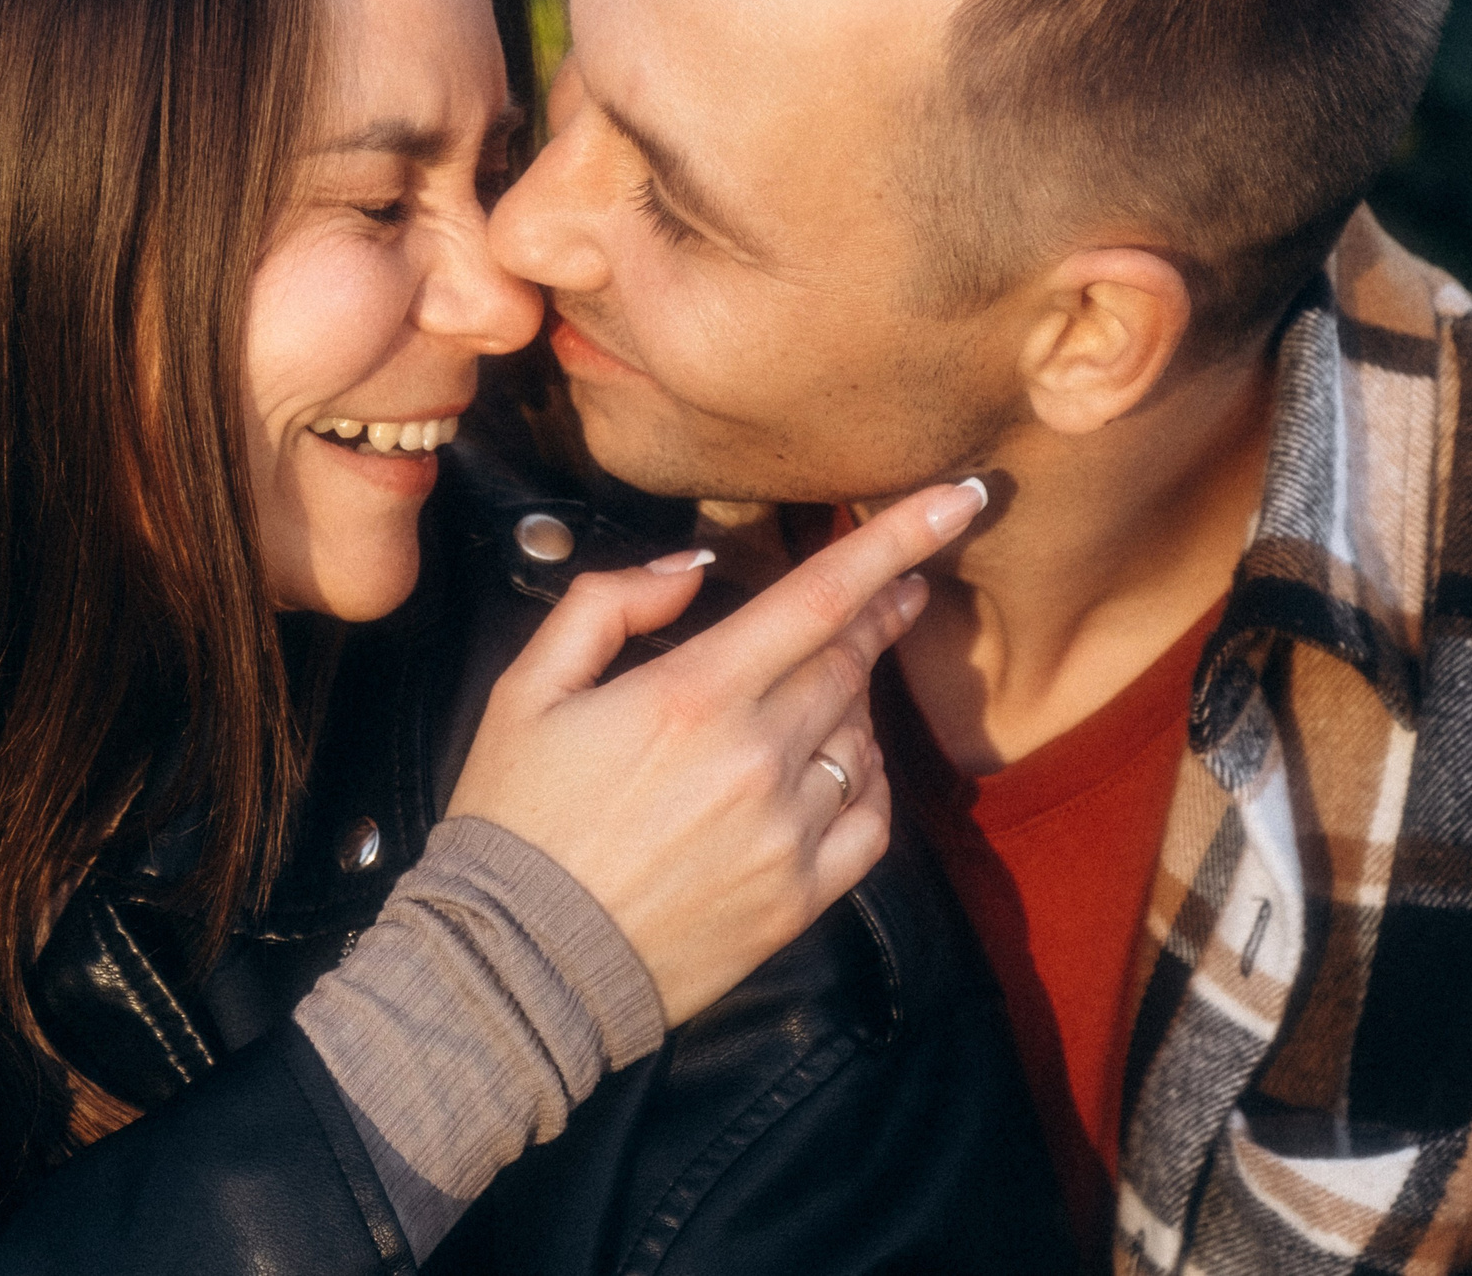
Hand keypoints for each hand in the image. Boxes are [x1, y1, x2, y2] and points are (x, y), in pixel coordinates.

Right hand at [447, 478, 989, 1024]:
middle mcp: (756, 760)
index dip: (896, 540)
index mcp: (692, 696)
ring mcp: (786, 834)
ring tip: (825, 688)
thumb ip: (608, 604)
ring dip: (855, 698)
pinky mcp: (799, 900)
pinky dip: (871, 779)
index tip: (957, 501)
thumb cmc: (514, 821)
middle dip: (881, 611)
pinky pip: (873, 820)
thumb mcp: (525, 689)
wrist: (518, 969)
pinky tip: (845, 764)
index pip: (821, 597)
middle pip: (849, 661)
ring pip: (862, 736)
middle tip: (899, 587)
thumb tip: (691, 567)